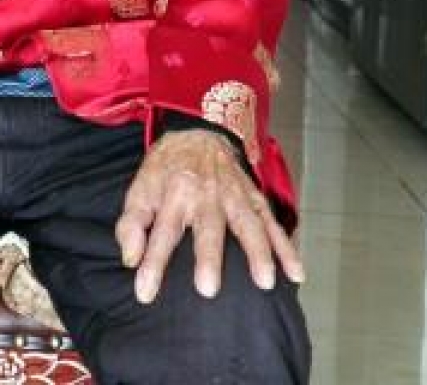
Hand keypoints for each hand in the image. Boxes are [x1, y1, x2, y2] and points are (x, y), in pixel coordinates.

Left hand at [113, 128, 304, 303]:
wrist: (197, 133)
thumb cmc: (166, 171)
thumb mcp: (139, 189)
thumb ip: (132, 224)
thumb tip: (130, 259)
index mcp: (174, 193)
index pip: (161, 232)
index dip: (152, 263)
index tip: (145, 292)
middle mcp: (206, 194)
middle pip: (208, 228)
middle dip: (208, 257)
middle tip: (208, 289)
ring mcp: (234, 195)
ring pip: (248, 224)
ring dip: (258, 252)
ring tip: (265, 282)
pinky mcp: (254, 198)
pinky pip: (272, 222)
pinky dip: (286, 247)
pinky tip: (296, 273)